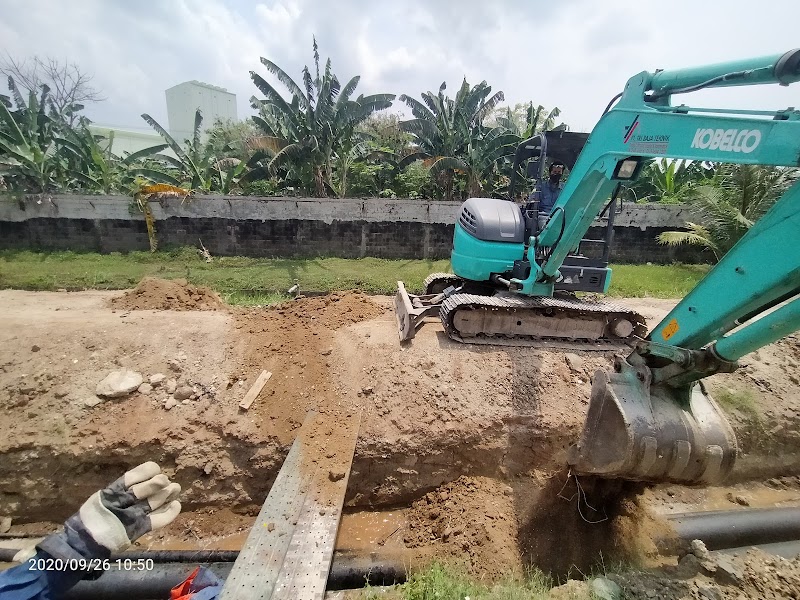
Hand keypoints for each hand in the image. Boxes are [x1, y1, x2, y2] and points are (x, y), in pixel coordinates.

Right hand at [34, 462, 180, 561]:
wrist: (83, 543)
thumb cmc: (92, 519)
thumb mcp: (101, 498)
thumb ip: (119, 489)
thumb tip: (140, 477)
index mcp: (111, 492)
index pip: (132, 476)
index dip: (147, 471)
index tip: (155, 469)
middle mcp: (121, 502)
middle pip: (145, 489)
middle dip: (159, 483)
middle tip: (167, 481)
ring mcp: (130, 517)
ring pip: (153, 503)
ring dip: (167, 495)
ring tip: (175, 489)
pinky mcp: (137, 530)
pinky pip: (157, 520)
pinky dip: (169, 513)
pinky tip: (176, 505)